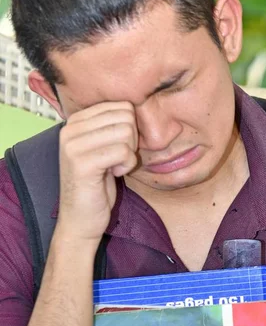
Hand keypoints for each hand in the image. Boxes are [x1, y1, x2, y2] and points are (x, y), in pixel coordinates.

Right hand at [57, 102, 137, 242]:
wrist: (80, 220)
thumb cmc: (97, 185)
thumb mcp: (103, 147)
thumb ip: (113, 126)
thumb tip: (135, 107)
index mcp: (75, 120)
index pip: (121, 105)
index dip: (130, 129)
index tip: (116, 149)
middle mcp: (70, 128)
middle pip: (126, 116)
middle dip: (131, 140)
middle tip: (117, 159)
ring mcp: (73, 145)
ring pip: (126, 132)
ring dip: (129, 154)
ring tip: (113, 167)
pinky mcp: (81, 163)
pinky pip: (124, 151)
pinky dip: (127, 165)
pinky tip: (113, 174)